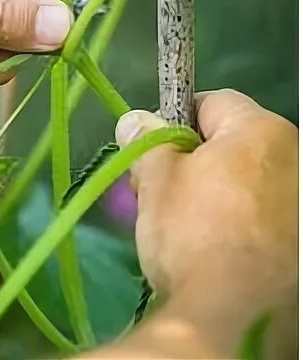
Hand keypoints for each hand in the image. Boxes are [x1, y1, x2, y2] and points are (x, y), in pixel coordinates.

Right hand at [81, 90, 296, 358]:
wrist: (229, 318)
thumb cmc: (191, 235)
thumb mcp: (156, 180)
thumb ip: (148, 141)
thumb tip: (134, 119)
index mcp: (261, 130)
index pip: (212, 102)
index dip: (177, 121)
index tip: (156, 150)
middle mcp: (294, 158)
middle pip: (234, 141)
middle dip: (198, 158)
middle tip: (165, 190)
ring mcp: (302, 202)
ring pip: (250, 178)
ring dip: (220, 190)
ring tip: (190, 224)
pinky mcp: (301, 240)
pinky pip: (267, 212)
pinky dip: (243, 219)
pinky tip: (220, 245)